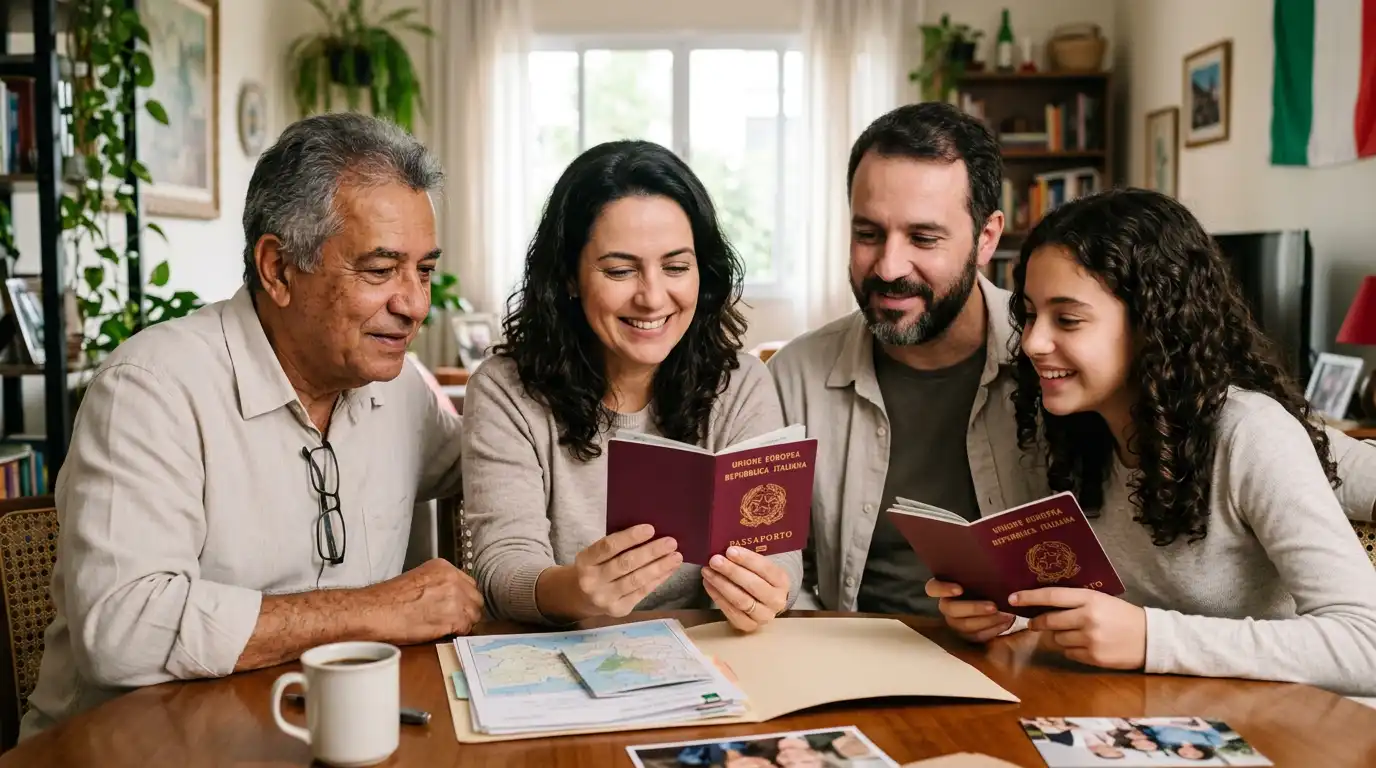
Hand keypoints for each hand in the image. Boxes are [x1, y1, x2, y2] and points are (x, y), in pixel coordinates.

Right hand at [374, 558, 484, 642]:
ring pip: (475, 613)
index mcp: (443, 567)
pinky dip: (458, 632)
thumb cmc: (387, 600)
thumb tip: (448, 597)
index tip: (457, 606)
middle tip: (455, 619)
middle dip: (468, 609)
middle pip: (475, 597)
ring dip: (464, 622)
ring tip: (448, 627)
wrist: (375, 612)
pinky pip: (467, 627)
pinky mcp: (454, 617)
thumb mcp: (417, 579)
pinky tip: (444, 632)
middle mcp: (452, 579)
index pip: (468, 583)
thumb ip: (438, 584)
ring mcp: (455, 597)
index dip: (463, 597)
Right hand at [570, 524, 682, 617]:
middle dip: (651, 552)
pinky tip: (669, 570)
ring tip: (676, 557)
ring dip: (659, 567)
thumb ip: (615, 547)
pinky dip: (657, 580)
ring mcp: (605, 598)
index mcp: (585, 561)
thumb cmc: (595, 568)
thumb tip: (651, 534)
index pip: (608, 546)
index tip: (651, 529)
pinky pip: (642, 593)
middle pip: (625, 564)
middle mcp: (592, 581)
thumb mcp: (595, 555)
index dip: (630, 537)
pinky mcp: (618, 610)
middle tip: (671, 542)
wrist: (581, 598)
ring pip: (636, 580)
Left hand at [701, 546, 789, 632]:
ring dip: (721, 584)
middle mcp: (777, 601)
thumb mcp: (760, 567)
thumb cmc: (758, 577)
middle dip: (731, 571)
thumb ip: (747, 559)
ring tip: (707, 571)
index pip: (766, 569)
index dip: (747, 559)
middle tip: (714, 560)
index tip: (730, 551)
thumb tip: (726, 549)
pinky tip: (709, 584)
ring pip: (741, 600)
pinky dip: (718, 597)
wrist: (763, 601)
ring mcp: (764, 616)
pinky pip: (732, 612)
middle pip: (753, 585)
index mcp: (782, 581)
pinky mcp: (749, 626)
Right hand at [926, 578, 1015, 642]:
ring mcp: (955, 623)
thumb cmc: (988, 582)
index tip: (960, 589)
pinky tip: (1006, 622)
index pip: (932, 588)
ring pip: (965, 625)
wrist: (999, 599)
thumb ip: (979, 570)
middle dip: (973, 608)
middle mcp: (946, 606)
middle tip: (994, 606)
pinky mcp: (968, 636)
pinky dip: (993, 629)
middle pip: (951, 609)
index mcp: (944, 588)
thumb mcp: (983, 574)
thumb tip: (986, 560)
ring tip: (1006, 614)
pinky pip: (977, 636)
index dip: (943, 589)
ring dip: (987, 620)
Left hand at [1011, 587, 1146, 668]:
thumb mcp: (1101, 600)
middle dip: (1038, 622)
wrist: (1150, 638)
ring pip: (1057, 639)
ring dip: (1059, 637)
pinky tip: (1086, 645)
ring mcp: (1090, 639)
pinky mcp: (1094, 657)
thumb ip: (1075, 601)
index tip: (1012, 598)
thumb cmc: (1122, 615)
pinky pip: (1069, 653)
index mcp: (1089, 599)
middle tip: (1034, 623)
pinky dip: (1072, 650)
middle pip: (1049, 621)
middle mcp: (1087, 618)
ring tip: (1076, 633)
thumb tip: (1043, 604)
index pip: (1051, 596)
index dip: (1029, 597)